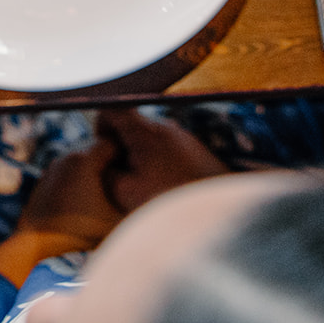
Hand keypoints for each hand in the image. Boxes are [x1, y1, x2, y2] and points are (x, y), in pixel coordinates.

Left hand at [0, 138, 124, 285]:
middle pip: (96, 154)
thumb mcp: (119, 218)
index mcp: (83, 160)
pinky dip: (79, 188)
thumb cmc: (81, 236)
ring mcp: (50, 172)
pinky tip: (89, 207)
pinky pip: (67, 180)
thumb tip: (149, 191)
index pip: (113, 143)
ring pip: (81, 167)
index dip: (128, 156)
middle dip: (112, 166)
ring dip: (95, 178)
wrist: (37, 254)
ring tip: (110, 198)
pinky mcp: (42, 188)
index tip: (138, 174)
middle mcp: (64, 159)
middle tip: (128, 186)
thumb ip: (136, 200)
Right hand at [96, 109, 228, 213]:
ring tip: (148, 188)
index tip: (105, 152)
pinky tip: (167, 189)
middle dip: (121, 149)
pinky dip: (160, 166)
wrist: (223, 213)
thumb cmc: (172, 201)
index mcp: (144, 132)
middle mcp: (165, 127)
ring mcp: (184, 138)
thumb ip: (106, 173)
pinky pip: (167, 151)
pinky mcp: (197, 152)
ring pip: (149, 141)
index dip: (100, 128)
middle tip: (125, 178)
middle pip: (130, 126)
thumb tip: (102, 164)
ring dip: (141, 160)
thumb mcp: (126, 193)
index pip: (111, 110)